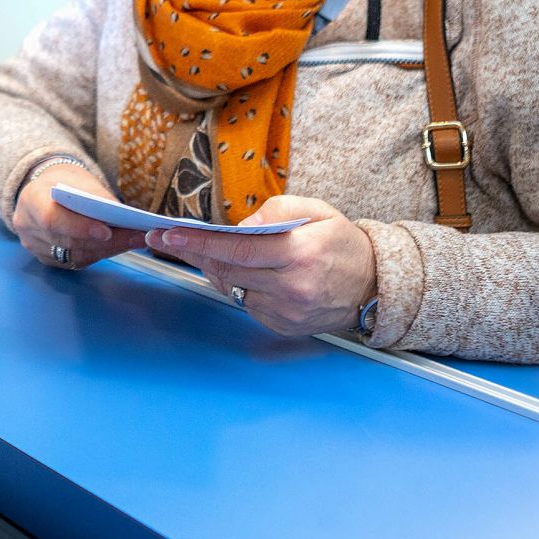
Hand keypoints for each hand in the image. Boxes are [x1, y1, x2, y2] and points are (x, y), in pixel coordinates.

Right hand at [13, 164, 145, 269]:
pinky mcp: (46, 258)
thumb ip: (95, 196)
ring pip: (74, 255)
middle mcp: (27, 226)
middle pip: (67, 241)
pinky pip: (75, 262)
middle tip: (135, 236)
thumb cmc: (63, 182)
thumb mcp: (77, 178)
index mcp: (30, 200)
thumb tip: (121, 215)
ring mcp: (34, 246)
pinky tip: (119, 246)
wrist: (45, 190)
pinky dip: (99, 254)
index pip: (51, 219)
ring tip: (134, 240)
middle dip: (104, 241)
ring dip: (107, 250)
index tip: (106, 231)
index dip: (79, 227)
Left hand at [143, 195, 375, 335]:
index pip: (237, 249)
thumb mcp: (319, 211)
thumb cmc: (343, 243)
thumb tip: (242, 224)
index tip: (168, 234)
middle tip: (163, 239)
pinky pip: (247, 304)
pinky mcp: (283, 327)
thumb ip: (278, 211)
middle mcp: (292, 289)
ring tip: (199, 249)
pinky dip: (237, 286)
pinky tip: (237, 271)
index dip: (199, 242)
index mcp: (300, 255)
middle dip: (192, 253)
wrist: (375, 286)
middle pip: (227, 270)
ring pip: (233, 289)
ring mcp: (287, 313)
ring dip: (214, 269)